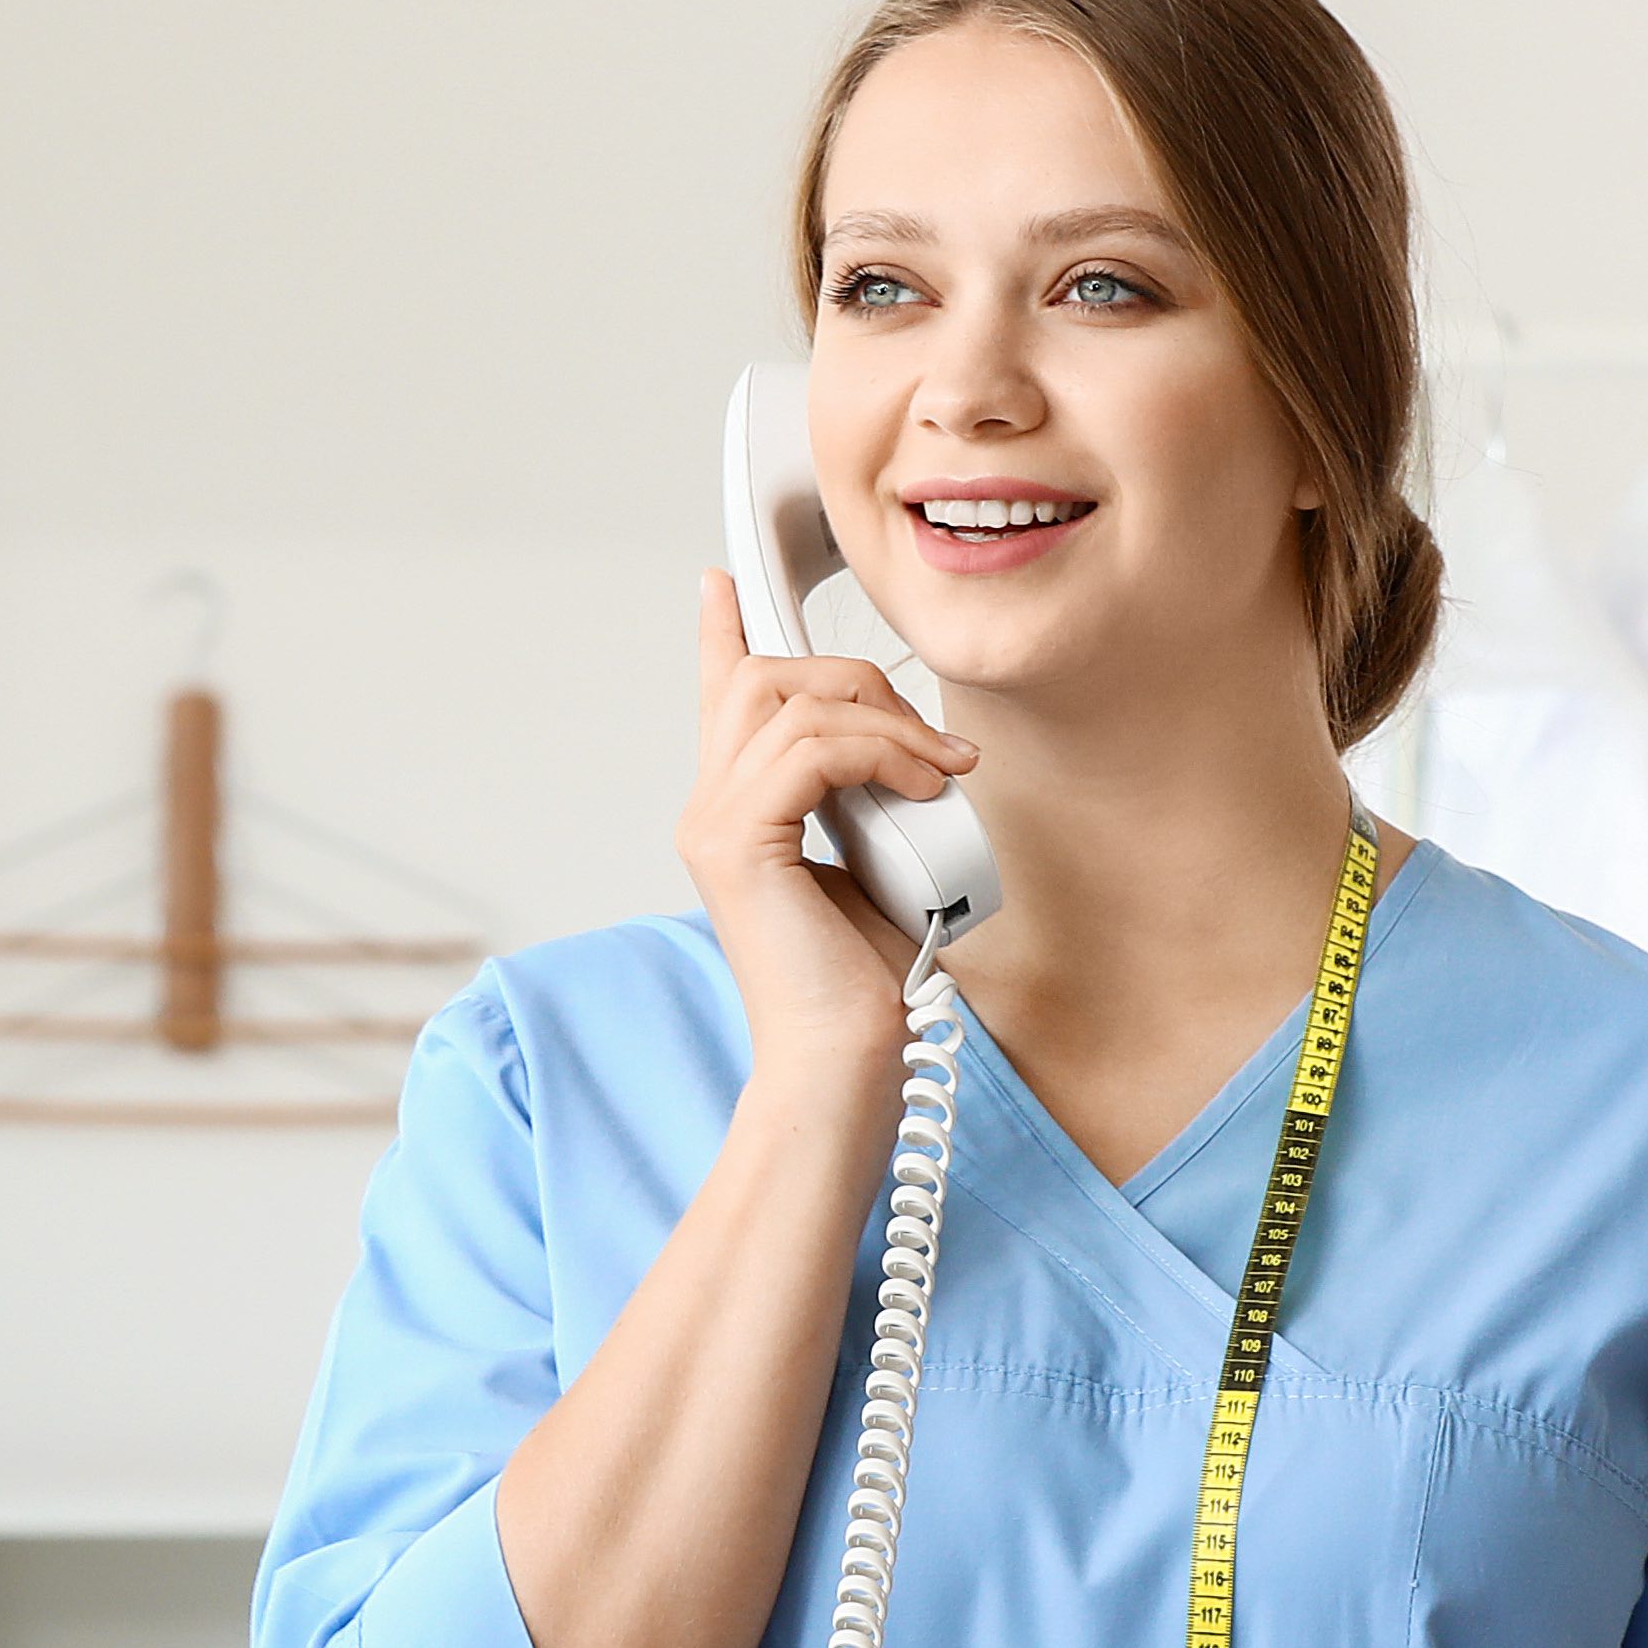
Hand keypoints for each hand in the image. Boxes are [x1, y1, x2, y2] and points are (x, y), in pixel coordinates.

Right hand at [682, 568, 972, 1097]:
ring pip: (789, 702)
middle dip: (856, 681)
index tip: (719, 582)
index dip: (721, 633)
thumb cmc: (866, 990)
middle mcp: (711, 811)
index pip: (720, 701)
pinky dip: (881, 755)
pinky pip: (809, 751)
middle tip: (924, 742)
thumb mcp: (881, 867)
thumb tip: (914, 759)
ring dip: (883, 722)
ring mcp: (715, 826)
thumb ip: (875, 804)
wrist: (849, 1065)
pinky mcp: (738, 844)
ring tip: (937, 773)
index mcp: (738, 815)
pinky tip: (922, 789)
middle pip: (764, 678)